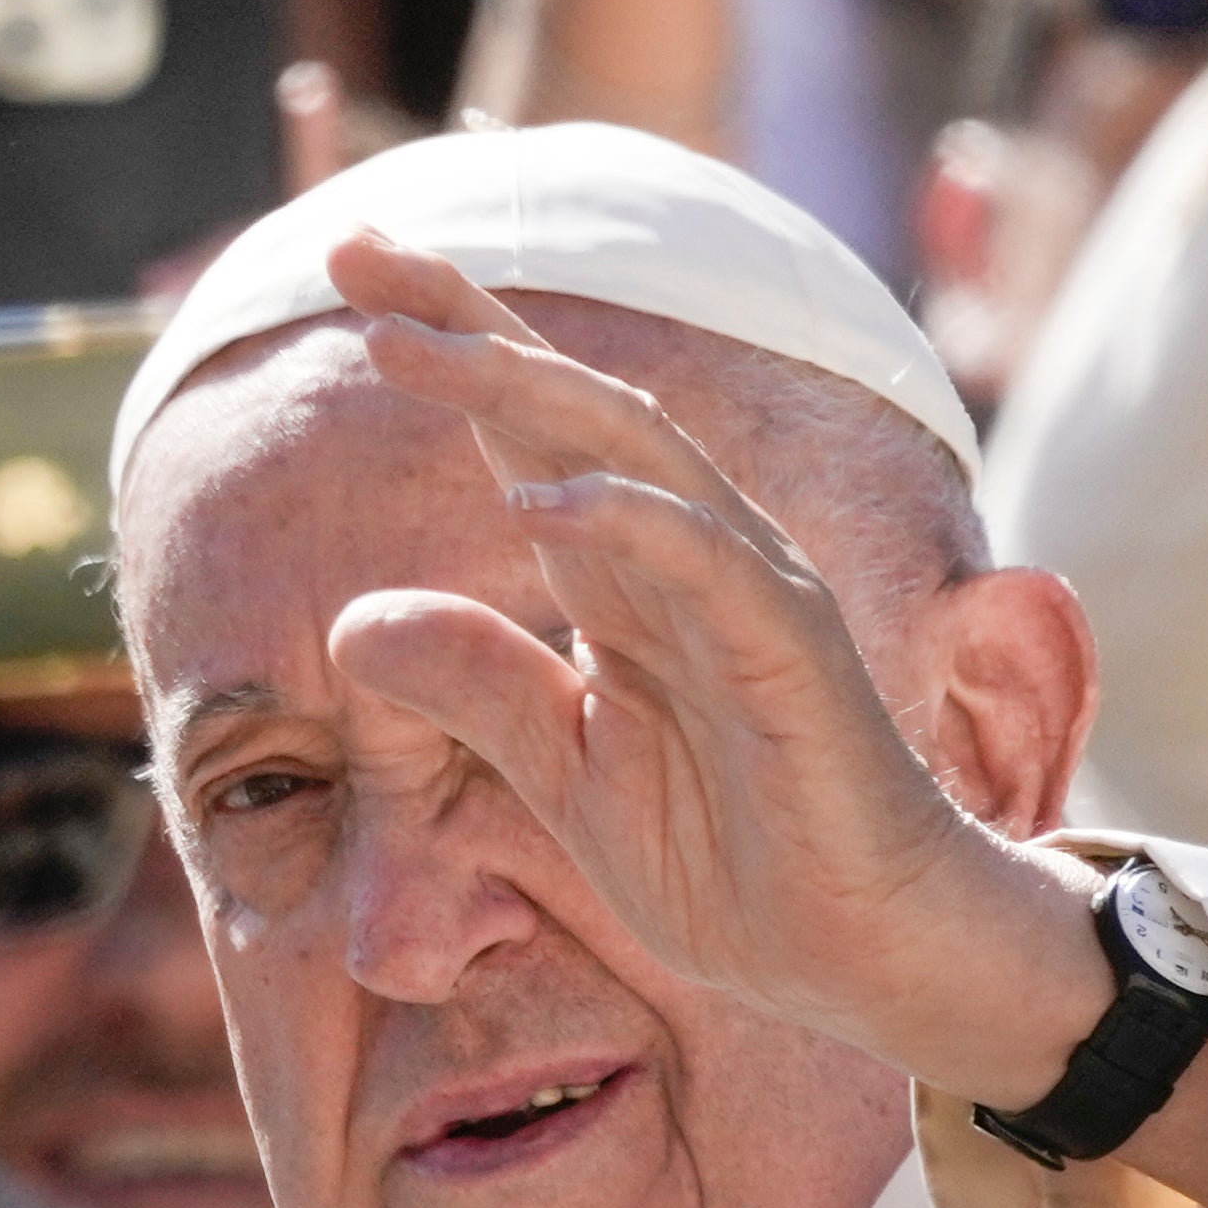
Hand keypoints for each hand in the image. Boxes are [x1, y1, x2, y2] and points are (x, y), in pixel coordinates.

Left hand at [316, 231, 1101, 1102]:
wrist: (859, 954)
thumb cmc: (733, 861)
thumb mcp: (566, 777)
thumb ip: (477, 691)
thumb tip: (352, 620)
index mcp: (625, 577)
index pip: (525, 432)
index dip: (448, 345)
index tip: (348, 274)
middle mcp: (687, 554)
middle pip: (570, 403)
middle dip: (463, 321)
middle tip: (352, 253)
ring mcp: (749, 589)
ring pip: (635, 450)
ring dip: (518, 389)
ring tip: (404, 346)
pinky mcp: (795, 651)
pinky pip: (708, 562)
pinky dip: (626, 523)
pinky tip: (535, 504)